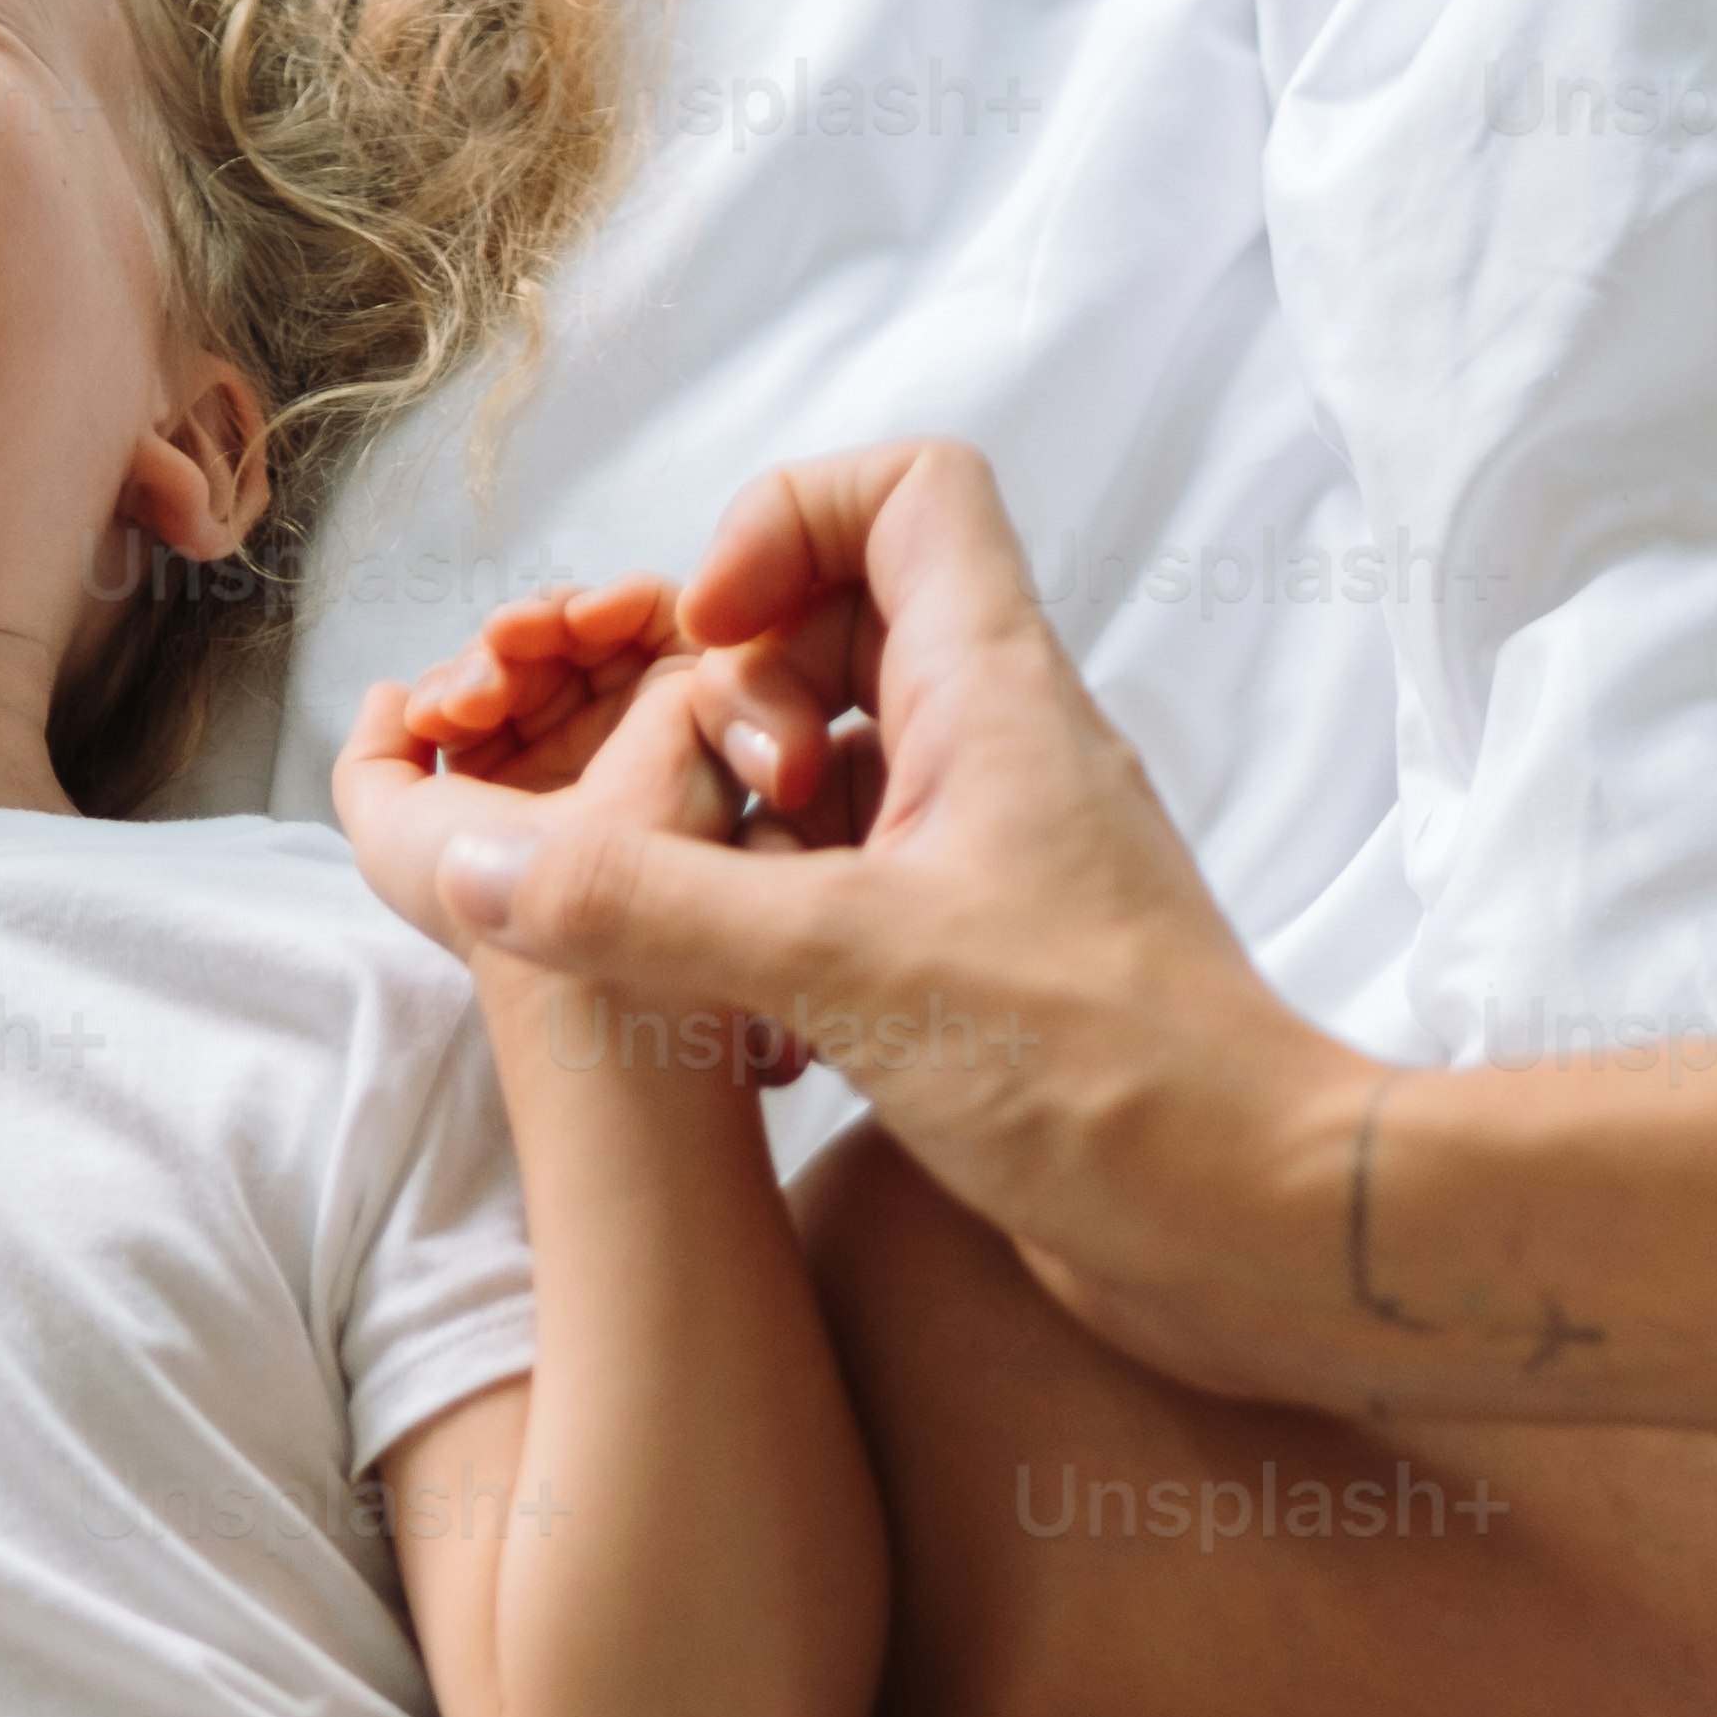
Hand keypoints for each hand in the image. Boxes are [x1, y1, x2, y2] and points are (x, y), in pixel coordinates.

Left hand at [339, 581, 822, 1082]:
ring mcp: (642, 726)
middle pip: (542, 651)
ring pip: (594, 628)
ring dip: (540, 620)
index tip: (436, 719)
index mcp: (524, 781)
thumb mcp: (385, 829)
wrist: (558, 919)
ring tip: (510, 646)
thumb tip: (390, 692)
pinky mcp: (700, 699)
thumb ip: (371, 759)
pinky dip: (616, 596)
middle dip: (495, 650)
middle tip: (473, 695)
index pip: (496, 688)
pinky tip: (573, 623)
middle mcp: (585, 752)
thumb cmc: (469, 894)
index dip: (459, 680)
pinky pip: (669, 617)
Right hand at [383, 442, 1359, 1391]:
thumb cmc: (1100, 1080)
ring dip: (748, 828)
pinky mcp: (991, 962)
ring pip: (845, 769)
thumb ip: (647, 907)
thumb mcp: (840, 970)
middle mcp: (1005, 752)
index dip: (784, 521)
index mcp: (995, 692)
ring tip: (713, 927)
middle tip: (711, 812)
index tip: (710, 641)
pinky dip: (785, 920)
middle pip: (848, 626)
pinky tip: (753, 1022)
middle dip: (740, 700)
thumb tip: (466, 860)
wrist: (1250, 1229)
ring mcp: (1000, 857)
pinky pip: (858, 884)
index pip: (906, 487)